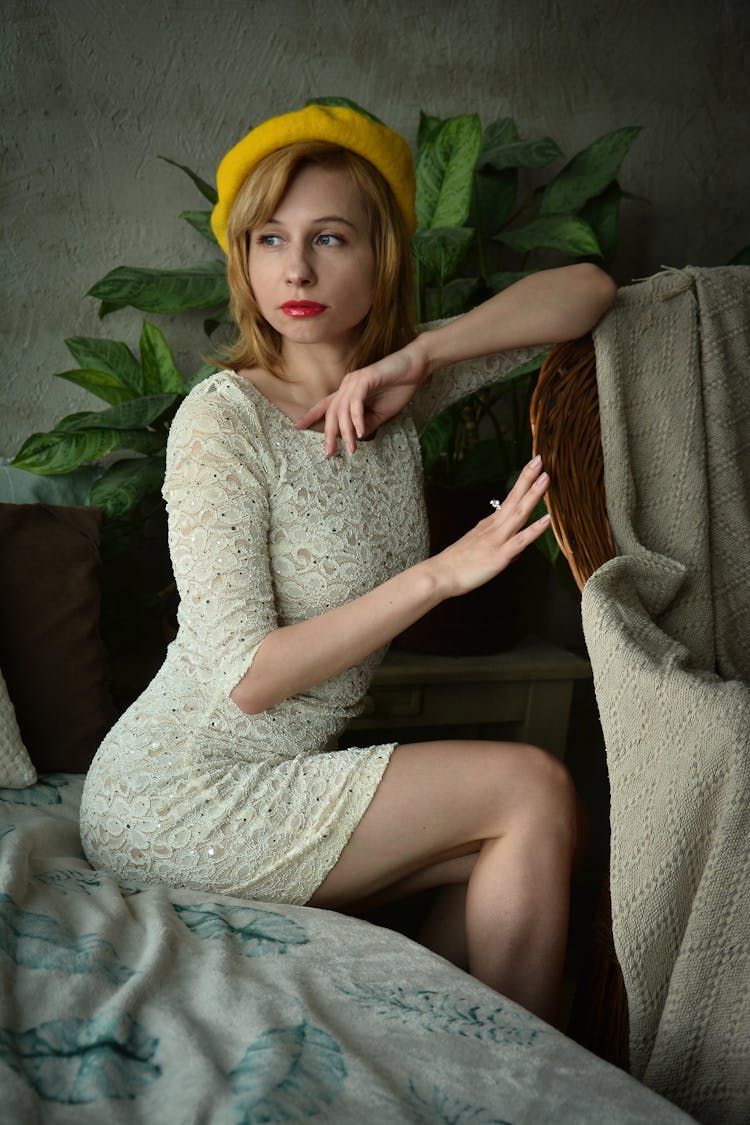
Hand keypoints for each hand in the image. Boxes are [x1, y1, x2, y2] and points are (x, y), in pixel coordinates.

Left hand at [295, 338, 429, 455]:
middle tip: (329, 452)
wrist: (416, 368)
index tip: (298, 427)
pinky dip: (357, 418)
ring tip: (352, 449)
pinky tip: (361, 432)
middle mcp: (347, 385)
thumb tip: (355, 438)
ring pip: (342, 410)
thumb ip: (366, 424)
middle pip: (330, 412)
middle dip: (328, 433)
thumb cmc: (399, 387)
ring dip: (347, 432)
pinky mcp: (365, 379)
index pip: (325, 405)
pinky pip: (355, 402)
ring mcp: (354, 381)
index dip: (311, 416)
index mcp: (349, 392)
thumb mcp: (381, 413)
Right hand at [430, 456, 551, 597]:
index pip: (510, 499)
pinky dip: (535, 529)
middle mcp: (494, 527)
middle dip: (528, 478)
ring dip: (533, 494)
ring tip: (545, 478)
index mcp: (489, 525)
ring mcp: (497, 540)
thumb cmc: (454, 565)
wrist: (439, 575)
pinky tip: (547, 519)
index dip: (522, 482)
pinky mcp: (499, 555)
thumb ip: (494, 544)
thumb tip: (511, 549)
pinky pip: (520, 540)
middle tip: (539, 459)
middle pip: (515, 499)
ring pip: (519, 513)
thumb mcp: (476, 548)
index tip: (533, 467)